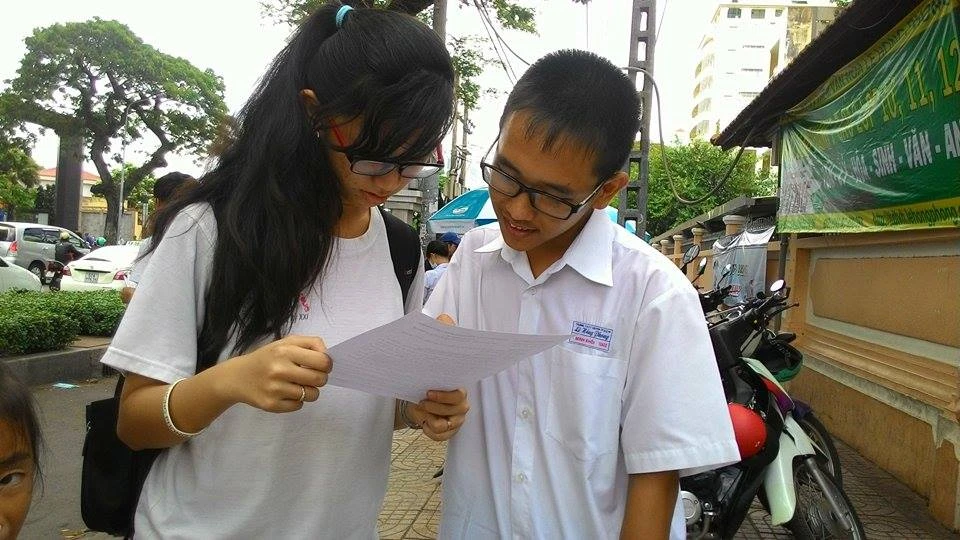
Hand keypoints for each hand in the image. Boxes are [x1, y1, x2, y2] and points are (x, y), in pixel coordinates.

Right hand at [219, 335, 331, 412]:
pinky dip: (297, 401)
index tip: (322, 366)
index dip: (327, 365)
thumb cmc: (267, 357)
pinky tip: (286, 393)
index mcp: (285, 351)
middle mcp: (279, 369)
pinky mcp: (271, 405)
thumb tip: (328, 356)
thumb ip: (310, 344)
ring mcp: (275, 389)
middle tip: (311, 376)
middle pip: (320, 379)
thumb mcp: (286, 342)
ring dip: (309, 391)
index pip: (322, 361)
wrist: (237, 377)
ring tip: (298, 385)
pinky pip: (299, 406)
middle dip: (320, 379)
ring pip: (312, 395)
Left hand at [407, 313, 469, 440]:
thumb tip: (444, 319)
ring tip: (419, 410)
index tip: (427, 391)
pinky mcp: (447, 432)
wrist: (414, 394)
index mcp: (458, 386)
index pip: (459, 394)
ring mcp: (455, 419)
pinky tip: (422, 423)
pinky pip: (441, 437)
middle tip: (420, 400)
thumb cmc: (425, 373)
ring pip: (445, 426)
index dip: (445, 396)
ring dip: (429, 419)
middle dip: (435, 407)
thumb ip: (439, 332)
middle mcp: (460, 404)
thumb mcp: (429, 351)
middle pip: (454, 412)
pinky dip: (429, 431)